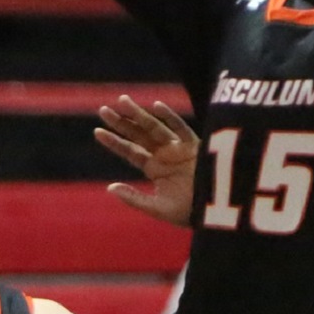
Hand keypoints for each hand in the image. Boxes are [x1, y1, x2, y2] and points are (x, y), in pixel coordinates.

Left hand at [94, 95, 198, 226]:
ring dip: (139, 115)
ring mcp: (178, 148)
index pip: (129, 151)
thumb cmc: (188, 212)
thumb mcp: (158, 208)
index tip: (97, 131)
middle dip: (121, 122)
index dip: (114, 141)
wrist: (217, 212)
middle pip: (138, 135)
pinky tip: (156, 107)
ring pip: (155, 128)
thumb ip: (134, 198)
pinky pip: (181, 129)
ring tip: (122, 101)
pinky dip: (170, 117)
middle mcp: (163, 154)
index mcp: (154, 168)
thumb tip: (109, 188)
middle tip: (103, 109)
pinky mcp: (194, 146)